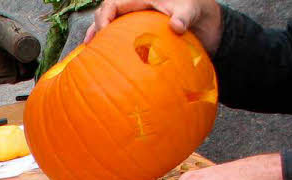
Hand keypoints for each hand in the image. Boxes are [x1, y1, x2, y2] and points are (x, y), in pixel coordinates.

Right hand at [84, 0, 221, 54]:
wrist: (205, 23)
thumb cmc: (196, 12)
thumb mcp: (192, 11)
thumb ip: (185, 16)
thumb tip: (176, 26)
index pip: (114, 3)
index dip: (104, 16)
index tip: (104, 32)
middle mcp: (134, 9)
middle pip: (105, 14)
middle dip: (96, 28)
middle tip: (91, 45)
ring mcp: (133, 22)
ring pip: (108, 26)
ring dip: (96, 38)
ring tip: (86, 53)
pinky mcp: (134, 35)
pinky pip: (116, 39)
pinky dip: (106, 48)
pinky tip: (97, 62)